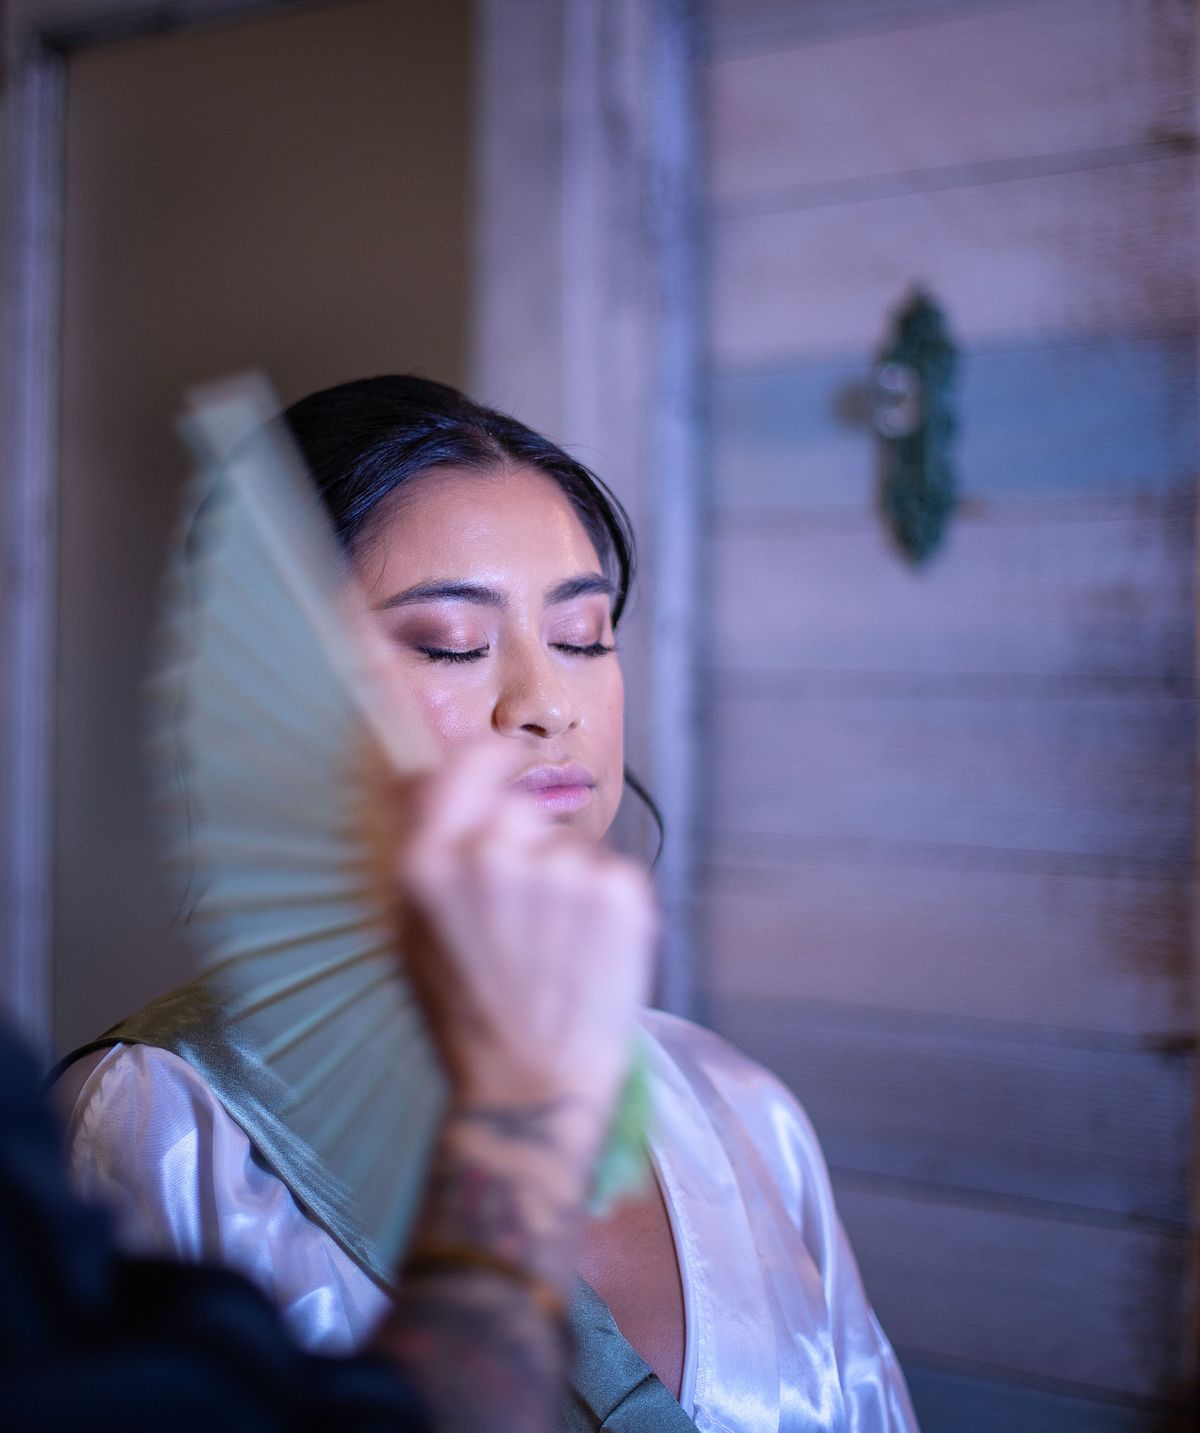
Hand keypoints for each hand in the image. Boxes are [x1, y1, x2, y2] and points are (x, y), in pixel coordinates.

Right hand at [397, 743, 655, 1150]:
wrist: (530, 1086)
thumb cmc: (465, 1017)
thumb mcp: (412, 933)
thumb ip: (427, 851)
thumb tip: (432, 776)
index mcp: (429, 864)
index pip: (467, 763)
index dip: (491, 759)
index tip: (507, 763)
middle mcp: (492, 855)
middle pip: (519, 810)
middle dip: (524, 845)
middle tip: (524, 913)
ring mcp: (561, 872)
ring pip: (569, 847)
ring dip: (565, 882)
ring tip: (554, 950)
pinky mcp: (621, 893)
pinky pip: (612, 873)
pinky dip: (604, 907)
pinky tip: (586, 956)